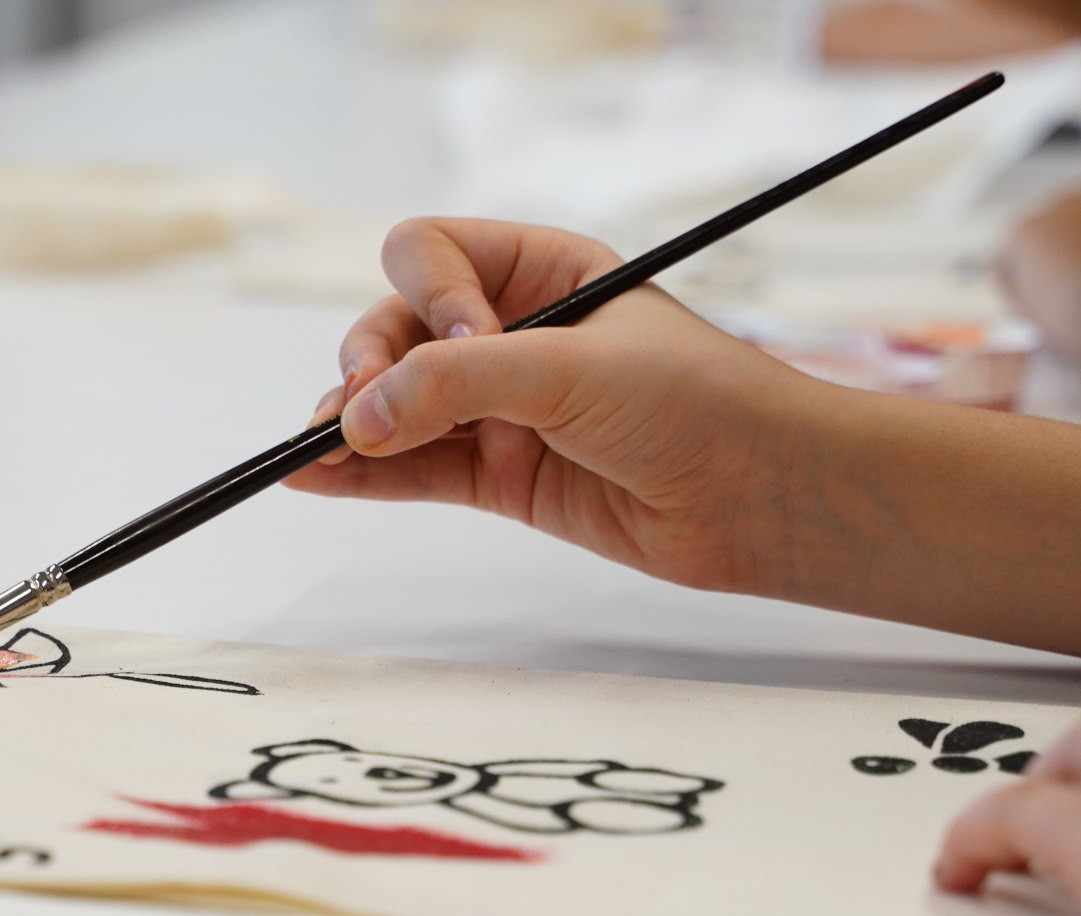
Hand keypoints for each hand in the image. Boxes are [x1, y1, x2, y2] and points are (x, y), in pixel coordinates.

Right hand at [293, 216, 839, 596]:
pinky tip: (315, 475)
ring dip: (354, 424)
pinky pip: (414, 469)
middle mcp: (514, 332)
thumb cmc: (701, 403)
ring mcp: (503, 407)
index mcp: (542, 270)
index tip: (461, 341)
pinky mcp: (502, 476)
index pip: (433, 254)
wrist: (765, 496)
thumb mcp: (574, 370)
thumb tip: (361, 414)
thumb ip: (461, 384)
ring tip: (317, 451)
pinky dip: (365, 474)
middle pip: (397, 329)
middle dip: (373, 366)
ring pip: (398, 404)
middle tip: (366, 411)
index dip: (427, 296)